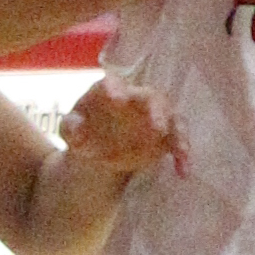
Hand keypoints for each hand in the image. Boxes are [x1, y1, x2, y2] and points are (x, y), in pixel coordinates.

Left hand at [59, 72, 187, 181]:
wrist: (97, 147)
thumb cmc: (84, 130)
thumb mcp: (71, 130)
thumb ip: (71, 128)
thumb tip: (75, 132)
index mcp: (109, 91)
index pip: (113, 83)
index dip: (115, 89)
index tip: (115, 99)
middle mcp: (135, 98)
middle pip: (150, 97)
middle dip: (155, 110)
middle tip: (157, 126)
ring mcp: (153, 115)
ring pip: (171, 116)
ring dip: (176, 132)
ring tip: (180, 150)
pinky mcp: (165, 135)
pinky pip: (178, 140)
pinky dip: (182, 152)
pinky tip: (183, 171)